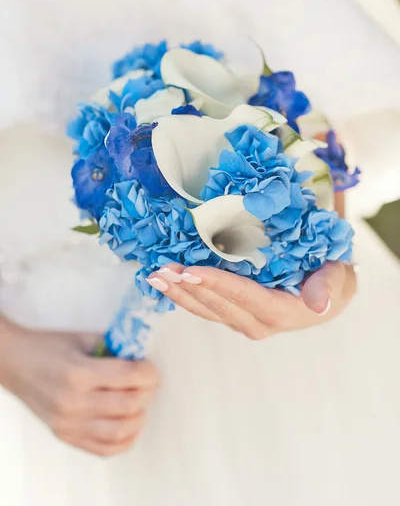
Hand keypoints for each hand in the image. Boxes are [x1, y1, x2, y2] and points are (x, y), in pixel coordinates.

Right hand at [0, 318, 158, 456]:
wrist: (14, 363)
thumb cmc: (48, 347)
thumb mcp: (82, 339)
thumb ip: (113, 348)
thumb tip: (141, 358)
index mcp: (79, 373)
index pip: (129, 377)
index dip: (149, 373)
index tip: (151, 369)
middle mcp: (74, 402)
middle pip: (129, 405)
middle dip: (148, 393)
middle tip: (149, 384)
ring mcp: (68, 424)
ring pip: (120, 431)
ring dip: (139, 417)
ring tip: (140, 404)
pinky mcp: (65, 436)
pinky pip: (103, 449)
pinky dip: (124, 441)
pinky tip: (131, 425)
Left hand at [147, 261, 356, 339]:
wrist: (327, 291)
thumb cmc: (331, 276)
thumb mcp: (337, 278)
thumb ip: (327, 287)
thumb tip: (319, 305)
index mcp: (280, 313)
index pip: (243, 296)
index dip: (216, 284)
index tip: (190, 271)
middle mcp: (257, 323)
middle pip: (216, 306)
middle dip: (187, 288)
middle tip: (160, 271)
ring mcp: (243, 322)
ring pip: (205, 310)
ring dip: (178, 293)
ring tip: (154, 276)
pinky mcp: (233, 316)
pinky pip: (205, 307)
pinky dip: (184, 295)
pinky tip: (166, 282)